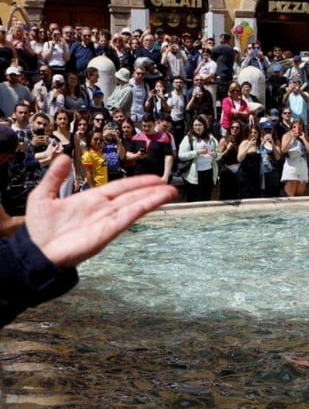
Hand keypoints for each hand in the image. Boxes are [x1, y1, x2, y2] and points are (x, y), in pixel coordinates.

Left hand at [24, 155, 176, 268]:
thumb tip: (62, 157)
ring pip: (135, 205)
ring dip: (153, 198)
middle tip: (169, 185)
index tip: (154, 178)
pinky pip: (128, 216)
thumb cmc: (39, 228)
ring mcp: (107, 220)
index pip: (120, 187)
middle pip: (133, 195)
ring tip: (171, 192)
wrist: (37, 252)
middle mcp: (103, 209)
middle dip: (152, 190)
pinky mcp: (108, 231)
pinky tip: (155, 201)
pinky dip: (142, 208)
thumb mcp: (43, 195)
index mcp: (91, 199)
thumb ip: (55, 177)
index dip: (138, 182)